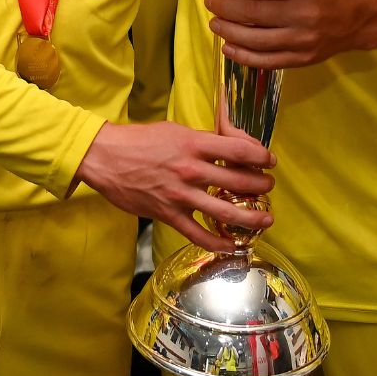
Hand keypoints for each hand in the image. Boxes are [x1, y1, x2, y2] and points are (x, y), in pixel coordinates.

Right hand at [75, 121, 274, 251]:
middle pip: (238, 181)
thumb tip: (228, 146)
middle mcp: (191, 170)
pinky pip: (198, 235)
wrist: (106, 157)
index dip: (260, 155)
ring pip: (225, 212)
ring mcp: (180, 195)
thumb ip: (202, 140)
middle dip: (260, 186)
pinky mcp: (168, 215)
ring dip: (251, 218)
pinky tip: (232, 245)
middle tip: (269, 188)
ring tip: (265, 219)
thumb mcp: (176, 130)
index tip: (270, 160)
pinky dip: (218, 243)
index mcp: (194, 144)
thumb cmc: (141, 140)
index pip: (238, 149)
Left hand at [205, 0, 364, 68]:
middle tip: (210, 1)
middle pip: (253, 14)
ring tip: (214, 22)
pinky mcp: (302, 60)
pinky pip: (267, 61)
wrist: (360, 18)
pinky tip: (227, 47)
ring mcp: (302, 42)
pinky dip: (243, 56)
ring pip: (256, 40)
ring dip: (229, 31)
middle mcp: (302, 16)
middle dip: (225, 7)